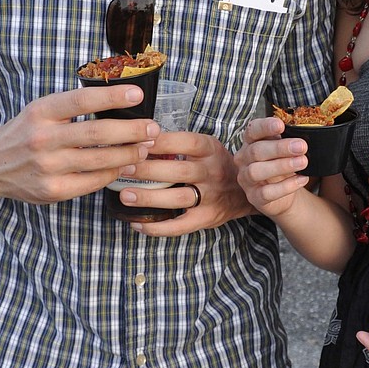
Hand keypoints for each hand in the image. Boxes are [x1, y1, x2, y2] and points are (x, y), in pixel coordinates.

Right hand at [0, 83, 159, 203]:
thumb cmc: (26, 132)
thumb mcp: (42, 110)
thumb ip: (73, 106)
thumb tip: (119, 100)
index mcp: (41, 111)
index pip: (82, 100)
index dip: (113, 96)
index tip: (138, 94)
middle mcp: (43, 138)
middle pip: (97, 133)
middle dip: (132, 130)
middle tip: (152, 128)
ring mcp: (47, 167)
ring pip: (99, 160)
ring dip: (129, 154)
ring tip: (146, 147)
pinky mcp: (53, 191)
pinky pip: (92, 182)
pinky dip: (113, 173)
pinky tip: (126, 165)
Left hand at [118, 129, 258, 233]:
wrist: (244, 191)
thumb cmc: (215, 164)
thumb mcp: (206, 147)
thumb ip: (179, 143)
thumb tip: (140, 139)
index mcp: (210, 150)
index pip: (186, 142)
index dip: (162, 142)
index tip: (138, 141)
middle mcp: (212, 172)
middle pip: (179, 171)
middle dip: (148, 170)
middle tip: (123, 168)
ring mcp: (210, 197)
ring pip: (178, 198)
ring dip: (149, 197)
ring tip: (125, 195)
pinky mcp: (206, 218)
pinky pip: (179, 226)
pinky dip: (157, 228)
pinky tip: (137, 223)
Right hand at [234, 115, 308, 216]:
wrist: (283, 194)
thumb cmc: (281, 164)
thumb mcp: (283, 149)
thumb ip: (288, 139)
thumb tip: (303, 135)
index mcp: (250, 141)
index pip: (252, 130)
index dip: (265, 127)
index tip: (281, 125)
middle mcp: (244, 159)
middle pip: (256, 151)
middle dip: (280, 148)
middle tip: (302, 146)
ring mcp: (246, 179)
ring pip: (257, 171)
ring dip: (281, 166)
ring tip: (302, 162)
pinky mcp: (254, 197)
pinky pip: (266, 192)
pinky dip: (286, 186)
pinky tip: (301, 179)